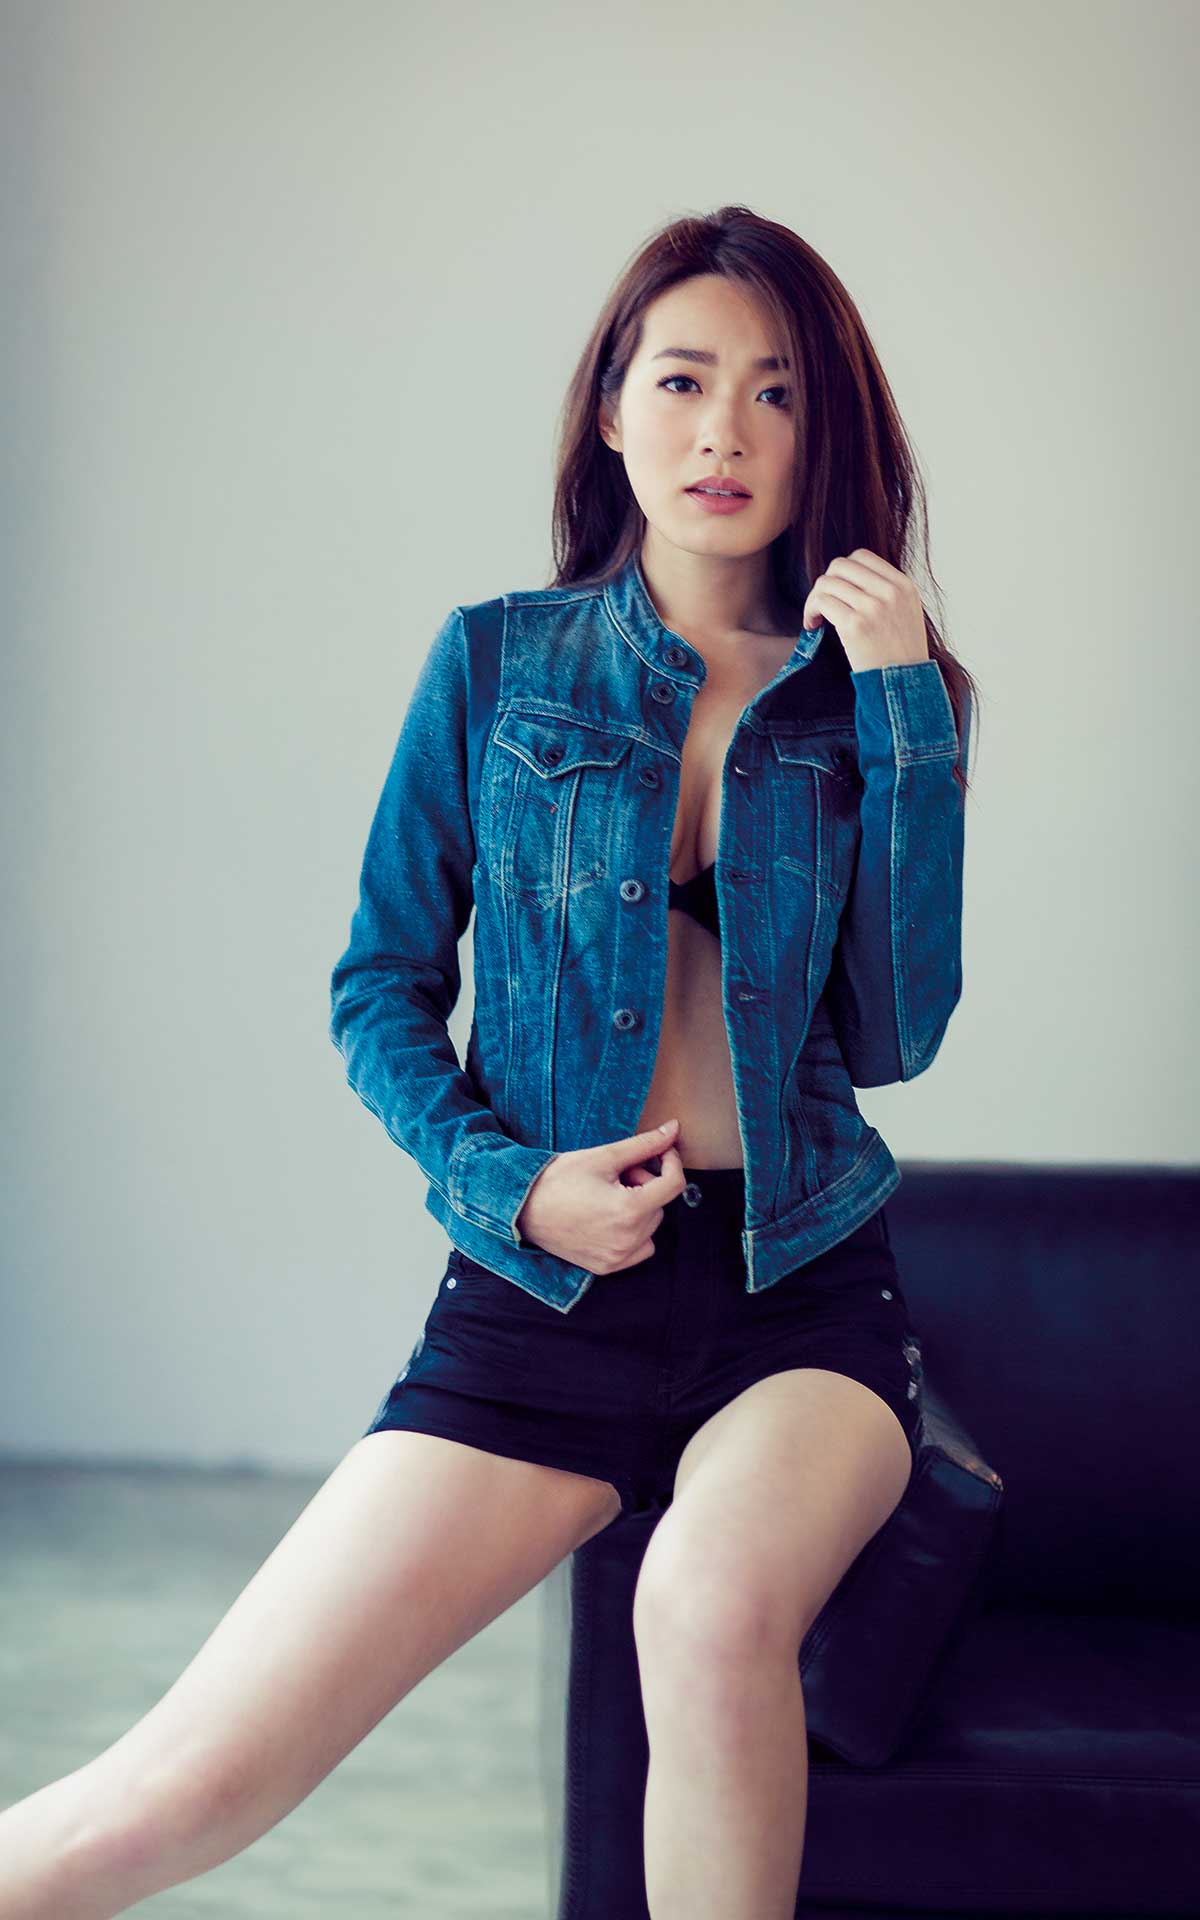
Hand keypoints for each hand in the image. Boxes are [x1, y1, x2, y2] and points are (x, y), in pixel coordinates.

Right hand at [516, 1118, 686, 1272]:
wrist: (521, 1208)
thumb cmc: (557, 1180)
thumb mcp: (603, 1157)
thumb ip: (644, 1144)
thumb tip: (674, 1129)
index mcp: (629, 1210)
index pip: (674, 1184)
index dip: (671, 1160)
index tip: (660, 1151)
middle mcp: (628, 1239)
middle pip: (660, 1204)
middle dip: (645, 1183)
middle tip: (617, 1174)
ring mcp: (617, 1257)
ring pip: (651, 1226)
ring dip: (639, 1208)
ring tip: (608, 1194)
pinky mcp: (607, 1267)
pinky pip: (639, 1248)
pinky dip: (633, 1232)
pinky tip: (608, 1217)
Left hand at [803, 549, 929, 671]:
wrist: (905, 684)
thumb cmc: (900, 655)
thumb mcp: (906, 613)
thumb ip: (885, 592)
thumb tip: (848, 579)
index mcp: (903, 585)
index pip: (862, 556)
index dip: (843, 572)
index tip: (839, 592)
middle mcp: (890, 592)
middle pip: (841, 565)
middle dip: (826, 583)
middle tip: (823, 605)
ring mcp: (873, 607)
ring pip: (827, 582)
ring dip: (814, 599)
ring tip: (816, 618)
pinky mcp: (856, 626)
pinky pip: (823, 602)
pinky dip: (811, 612)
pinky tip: (813, 626)